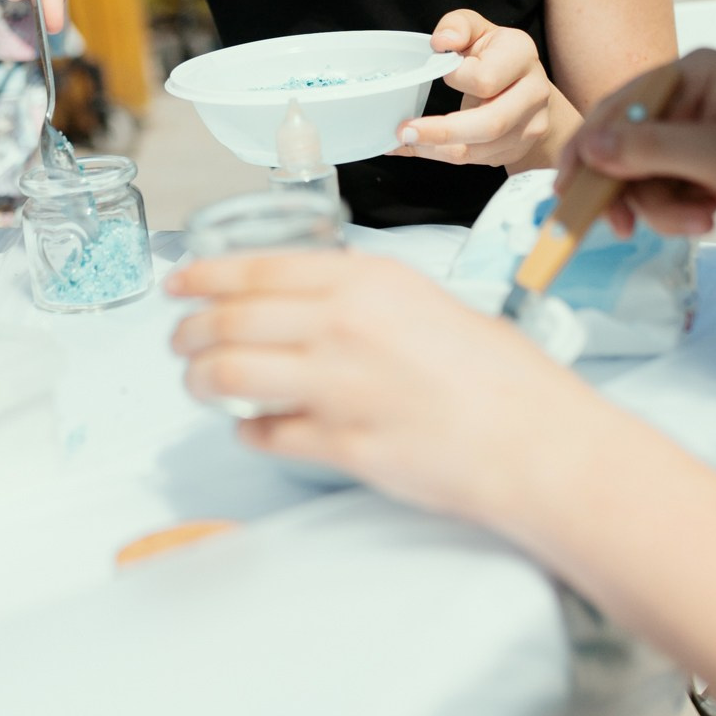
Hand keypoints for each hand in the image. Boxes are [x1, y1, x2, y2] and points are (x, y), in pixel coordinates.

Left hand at [166, 250, 599, 523]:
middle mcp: (345, 326)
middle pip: (231, 321)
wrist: (538, 442)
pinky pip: (268, 434)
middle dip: (190, 332)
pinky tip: (254, 430)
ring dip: (202, 380)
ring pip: (231, 376)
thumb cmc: (502, 378)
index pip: (258, 269)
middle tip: (180, 340)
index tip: (178, 282)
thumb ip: (364, 302)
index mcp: (368, 282)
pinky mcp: (340, 446)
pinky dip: (250, 432)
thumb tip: (309, 308)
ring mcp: (338, 388)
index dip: (204, 276)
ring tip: (199, 384)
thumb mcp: (428, 305)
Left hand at [393, 10, 556, 165]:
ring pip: (481, 149)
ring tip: (406, 140)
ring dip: (437, 150)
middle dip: (442, 132)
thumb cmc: (493, 53)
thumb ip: (456, 26)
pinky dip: (444, 156)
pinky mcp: (519, 150)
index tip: (443, 71)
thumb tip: (443, 42)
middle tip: (404, 131)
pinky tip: (423, 146)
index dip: (457, 78)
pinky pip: (478, 161)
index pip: (485, 78)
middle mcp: (535, 93)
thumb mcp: (475, 28)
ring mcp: (531, 126)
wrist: (526, 84)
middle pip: (490, 124)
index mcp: (522, 55)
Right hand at [570, 51, 715, 244]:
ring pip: (645, 175)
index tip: (569, 190)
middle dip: (628, 187)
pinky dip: (677, 211)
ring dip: (660, 206)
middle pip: (625, 144)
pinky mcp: (712, 167)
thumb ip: (652, 149)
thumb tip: (589, 147)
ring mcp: (702, 135)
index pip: (619, 106)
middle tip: (622, 227)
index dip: (588, 148)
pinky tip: (706, 218)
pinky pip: (668, 190)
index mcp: (695, 73)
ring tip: (698, 221)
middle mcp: (692, 98)